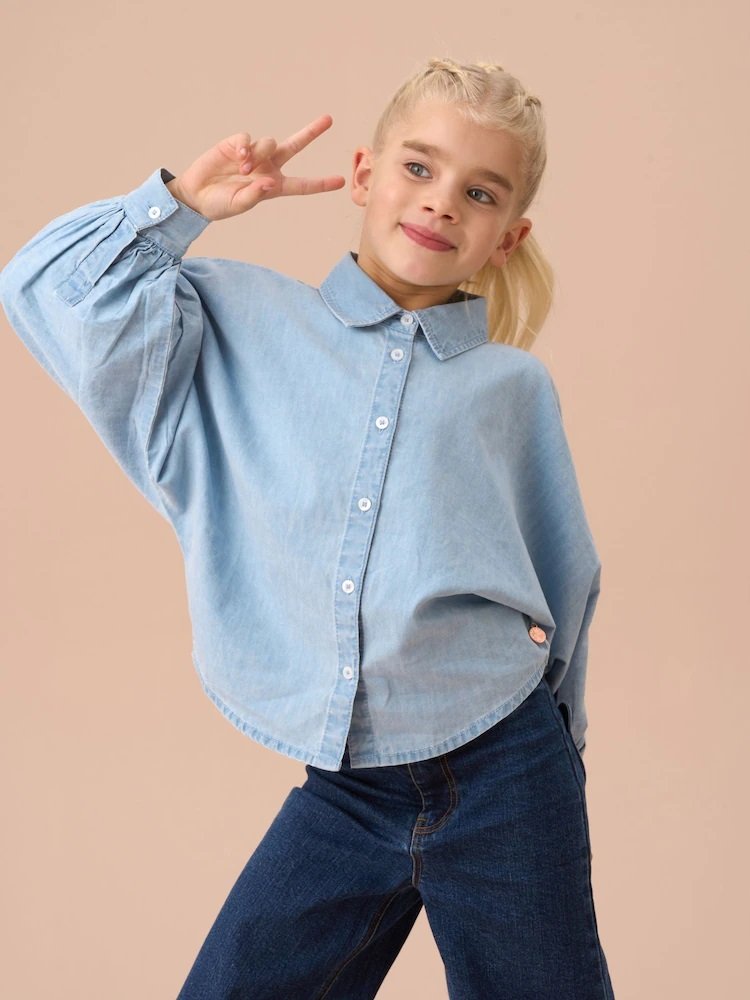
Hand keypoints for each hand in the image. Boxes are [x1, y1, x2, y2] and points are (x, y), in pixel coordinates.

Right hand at [166, 115, 345, 221]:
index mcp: (274, 186)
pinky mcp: (237, 144)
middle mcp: (268, 167)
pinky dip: (245, 147)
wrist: (197, 195)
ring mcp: (254, 154)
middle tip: (329, 119)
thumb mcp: (239, 205)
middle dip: (311, 132)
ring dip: (259, 155)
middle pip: (295, 146)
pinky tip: (239, 158)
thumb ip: (255, 195)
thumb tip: (269, 182)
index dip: (320, 184)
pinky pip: (248, 139)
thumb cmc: (221, 205)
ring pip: (270, 143)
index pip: (301, 185)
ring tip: (243, 170)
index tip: (341, 181)